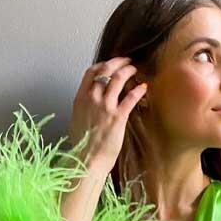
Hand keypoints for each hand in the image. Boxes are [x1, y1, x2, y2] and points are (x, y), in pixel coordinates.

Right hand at [67, 56, 147, 173]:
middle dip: (118, 62)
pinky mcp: (118, 117)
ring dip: (128, 71)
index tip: (111, 64)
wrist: (87, 160)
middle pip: (105, 70)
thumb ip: (83, 108)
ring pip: (118, 79)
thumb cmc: (82, 145)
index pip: (90, 72)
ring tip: (135, 70)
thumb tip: (88, 103)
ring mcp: (105, 107)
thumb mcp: (76, 121)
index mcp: (80, 99)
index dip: (102, 64)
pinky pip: (130, 98)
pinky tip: (143, 88)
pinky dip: (138, 90)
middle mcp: (92, 99)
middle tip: (127, 61)